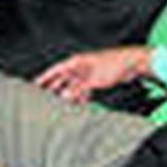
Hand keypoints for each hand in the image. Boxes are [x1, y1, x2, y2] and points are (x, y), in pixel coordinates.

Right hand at [35, 46, 151, 103]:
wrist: (132, 63)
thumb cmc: (113, 65)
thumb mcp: (93, 80)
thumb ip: (78, 89)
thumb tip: (65, 97)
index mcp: (75, 62)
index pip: (55, 70)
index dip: (44, 78)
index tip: (35, 85)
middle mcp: (80, 66)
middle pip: (62, 78)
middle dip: (55, 88)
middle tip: (47, 98)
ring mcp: (88, 72)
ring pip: (74, 85)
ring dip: (70, 94)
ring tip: (66, 104)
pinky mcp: (96, 78)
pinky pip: (84, 87)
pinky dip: (82, 94)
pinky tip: (82, 101)